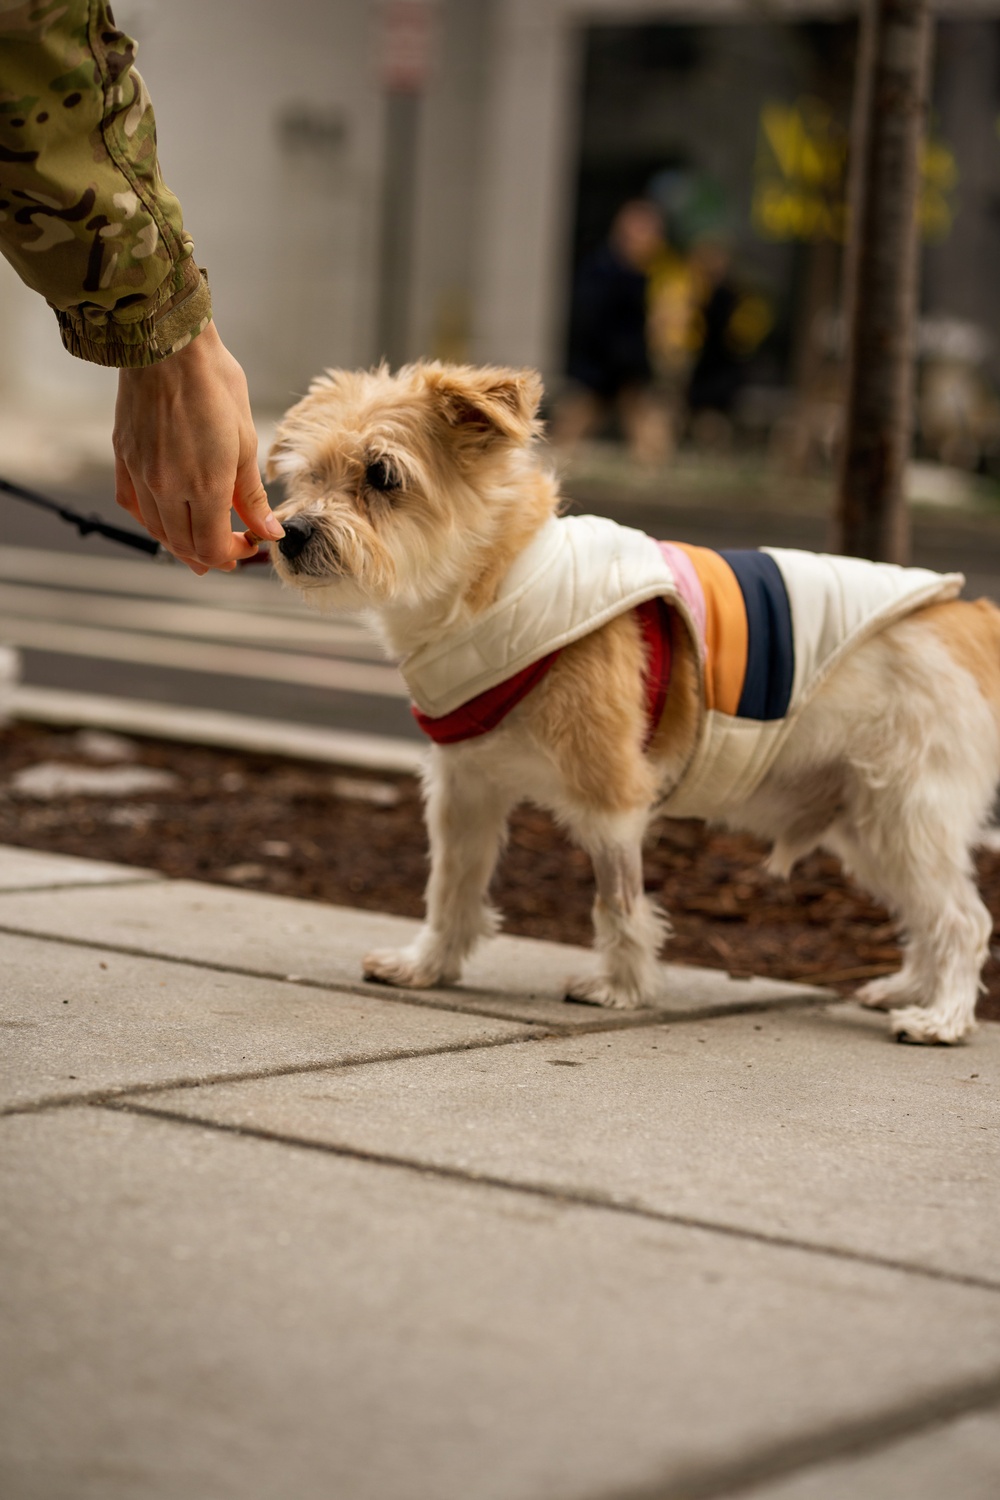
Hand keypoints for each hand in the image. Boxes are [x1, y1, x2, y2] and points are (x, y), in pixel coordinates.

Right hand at [113, 321, 283, 573]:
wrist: (168, 345)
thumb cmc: (214, 383)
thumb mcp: (246, 441)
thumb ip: (252, 495)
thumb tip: (268, 530)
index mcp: (204, 485)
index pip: (213, 547)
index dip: (233, 556)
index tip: (250, 546)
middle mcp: (167, 487)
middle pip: (185, 546)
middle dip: (212, 556)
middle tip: (232, 550)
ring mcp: (141, 474)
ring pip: (158, 531)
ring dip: (182, 545)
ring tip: (202, 546)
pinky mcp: (123, 458)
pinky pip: (133, 506)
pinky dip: (152, 522)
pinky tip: (167, 520)